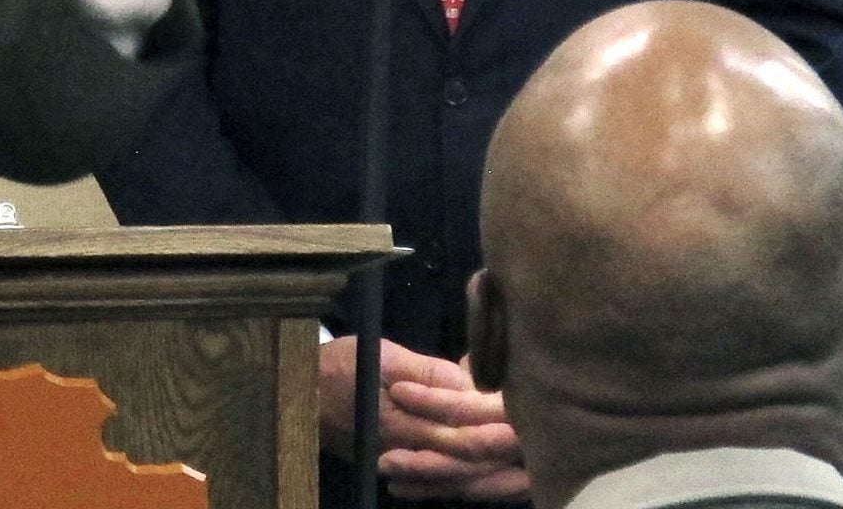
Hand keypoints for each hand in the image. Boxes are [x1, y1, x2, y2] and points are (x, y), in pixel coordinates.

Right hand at [319, 337, 529, 502]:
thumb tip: (473, 381)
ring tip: (534, 464)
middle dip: (510, 453)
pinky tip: (501, 478)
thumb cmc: (340, 369)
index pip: (466, 431)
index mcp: (407, 422)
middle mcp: (411, 451)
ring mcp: (408, 465)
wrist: (297, 397)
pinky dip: (476, 483)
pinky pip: (447, 485)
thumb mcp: (383, 357)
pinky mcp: (406, 468)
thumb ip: (430, 373)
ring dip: (499, 475)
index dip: (500, 423)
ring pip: (463, 479)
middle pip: (472, 463)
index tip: (530, 410)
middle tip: (544, 442)